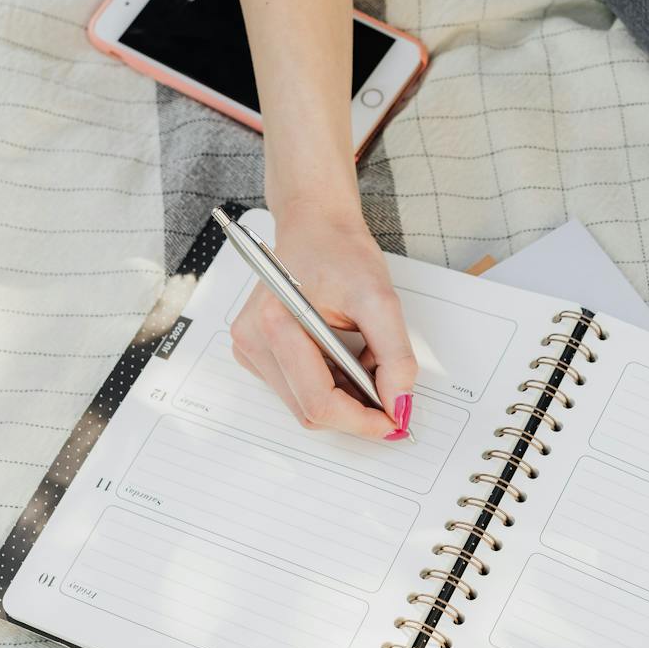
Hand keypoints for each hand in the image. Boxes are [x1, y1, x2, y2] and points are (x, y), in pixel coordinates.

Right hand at [229, 205, 418, 440]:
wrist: (314, 226)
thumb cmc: (340, 252)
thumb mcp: (380, 298)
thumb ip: (394, 356)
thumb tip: (399, 404)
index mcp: (276, 324)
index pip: (319, 402)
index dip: (362, 421)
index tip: (394, 420)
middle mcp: (252, 340)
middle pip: (310, 410)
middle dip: (355, 408)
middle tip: (388, 388)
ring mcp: (249, 348)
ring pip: (304, 404)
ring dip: (342, 395)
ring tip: (362, 357)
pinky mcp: (255, 352)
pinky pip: (297, 390)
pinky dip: (328, 384)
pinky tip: (341, 356)